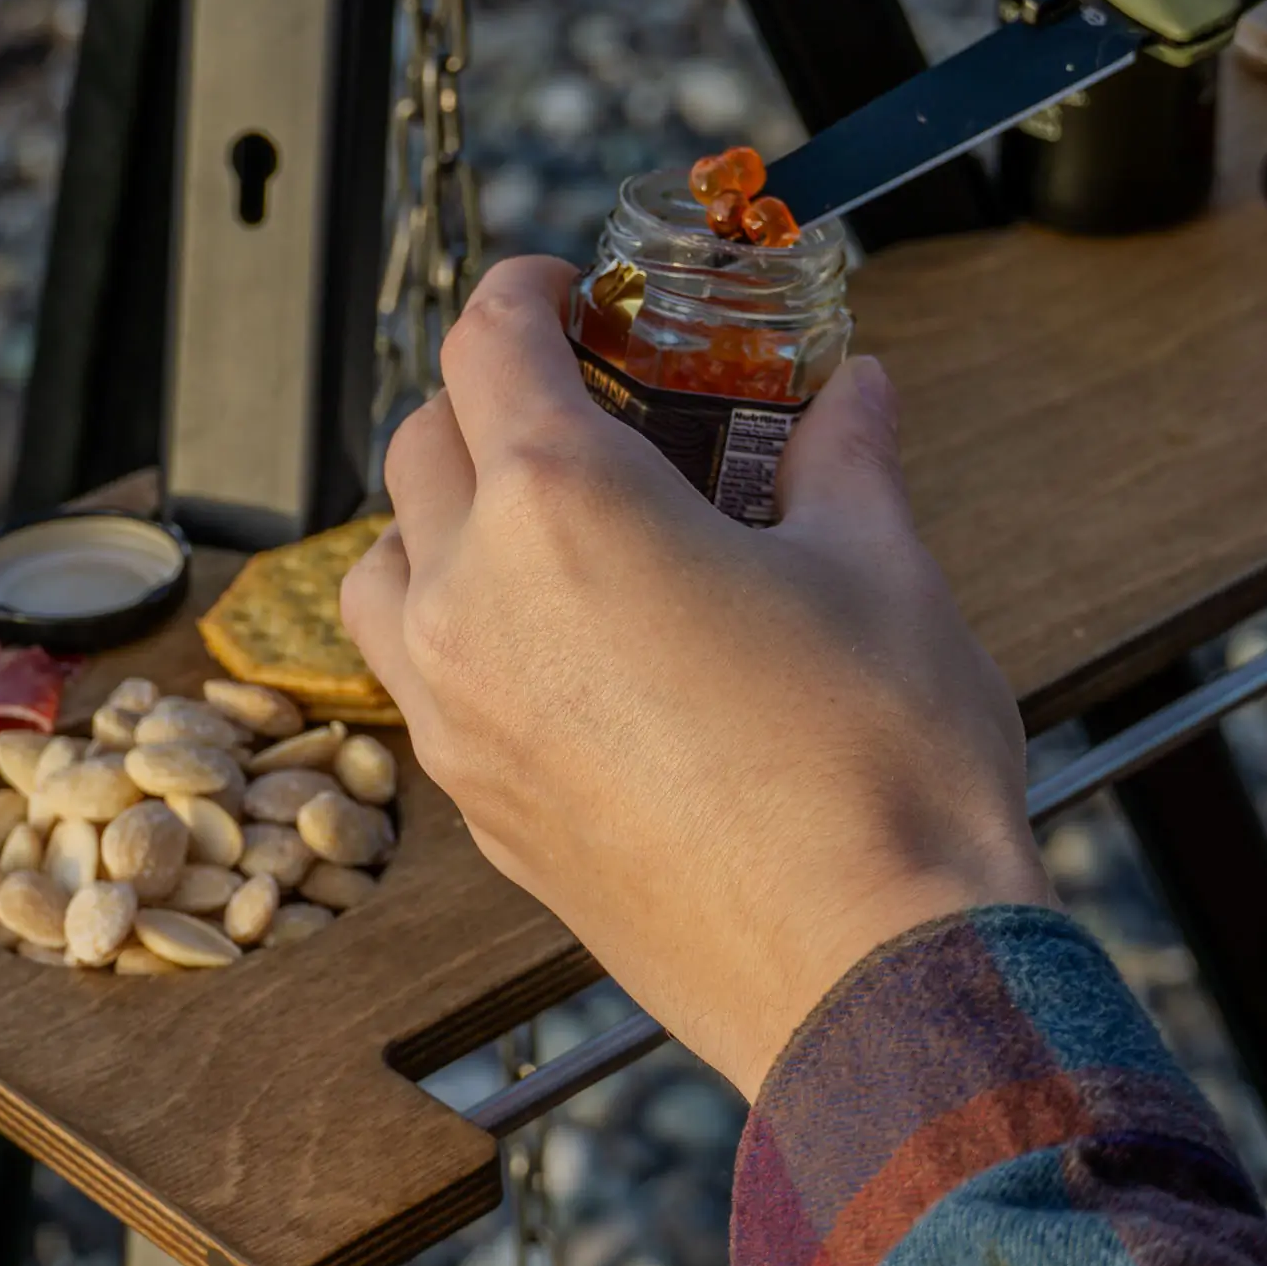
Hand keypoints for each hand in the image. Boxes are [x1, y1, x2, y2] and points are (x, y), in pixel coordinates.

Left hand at [340, 258, 1049, 1100]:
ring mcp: (460, 719)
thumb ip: (844, 457)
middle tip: (589, 401)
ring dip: (442, 520)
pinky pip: (423, 685)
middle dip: (492, 398)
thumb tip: (853, 393)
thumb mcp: (882, 569)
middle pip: (420, 444)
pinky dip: (460, 635)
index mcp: (561, 507)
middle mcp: (475, 604)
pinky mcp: (481, 810)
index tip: (570, 293)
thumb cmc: (878, 772)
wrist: (868, 974)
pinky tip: (565, 651)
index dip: (528, 291)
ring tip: (551, 528)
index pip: (487, 342)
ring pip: (384, 571)